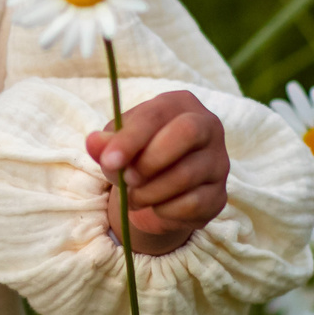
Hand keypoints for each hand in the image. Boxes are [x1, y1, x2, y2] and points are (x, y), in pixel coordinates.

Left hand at [85, 89, 228, 256]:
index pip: (157, 114)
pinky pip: (193, 204)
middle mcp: (208, 127)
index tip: (108, 161)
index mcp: (180, 104)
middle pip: (187, 132)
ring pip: (186, 175)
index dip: (131, 138)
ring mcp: (219, 162)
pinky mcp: (219, 195)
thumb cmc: (138, 156)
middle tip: (126, 179)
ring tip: (134, 197)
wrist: (158, 193)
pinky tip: (156, 206)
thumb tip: (93, 142)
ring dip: (150, 192)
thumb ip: (106, 144)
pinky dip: (165, 210)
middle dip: (150, 160)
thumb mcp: (118, 146)